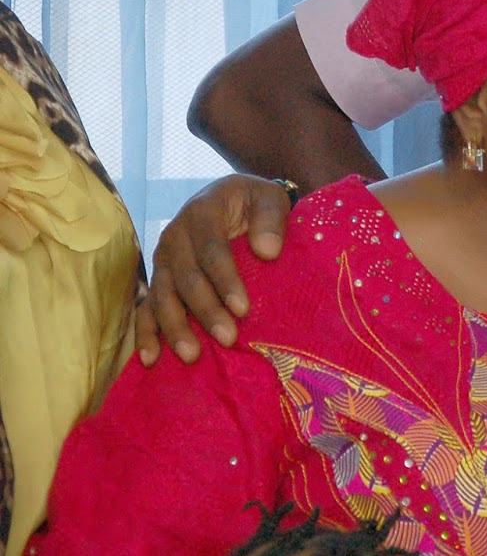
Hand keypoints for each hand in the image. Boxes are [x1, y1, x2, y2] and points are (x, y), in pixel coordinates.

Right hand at [133, 174, 291, 365]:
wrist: (234, 200)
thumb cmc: (254, 202)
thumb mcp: (269, 198)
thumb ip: (271, 219)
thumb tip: (268, 251)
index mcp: (201, 212)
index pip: (210, 249)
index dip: (225, 279)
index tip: (243, 308)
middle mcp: (175, 236)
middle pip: (186, 278)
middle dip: (206, 310)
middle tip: (228, 338)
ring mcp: (163, 260)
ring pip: (163, 296)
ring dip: (176, 327)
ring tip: (192, 355)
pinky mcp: (159, 279)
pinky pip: (146, 307)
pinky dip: (146, 333)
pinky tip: (150, 358)